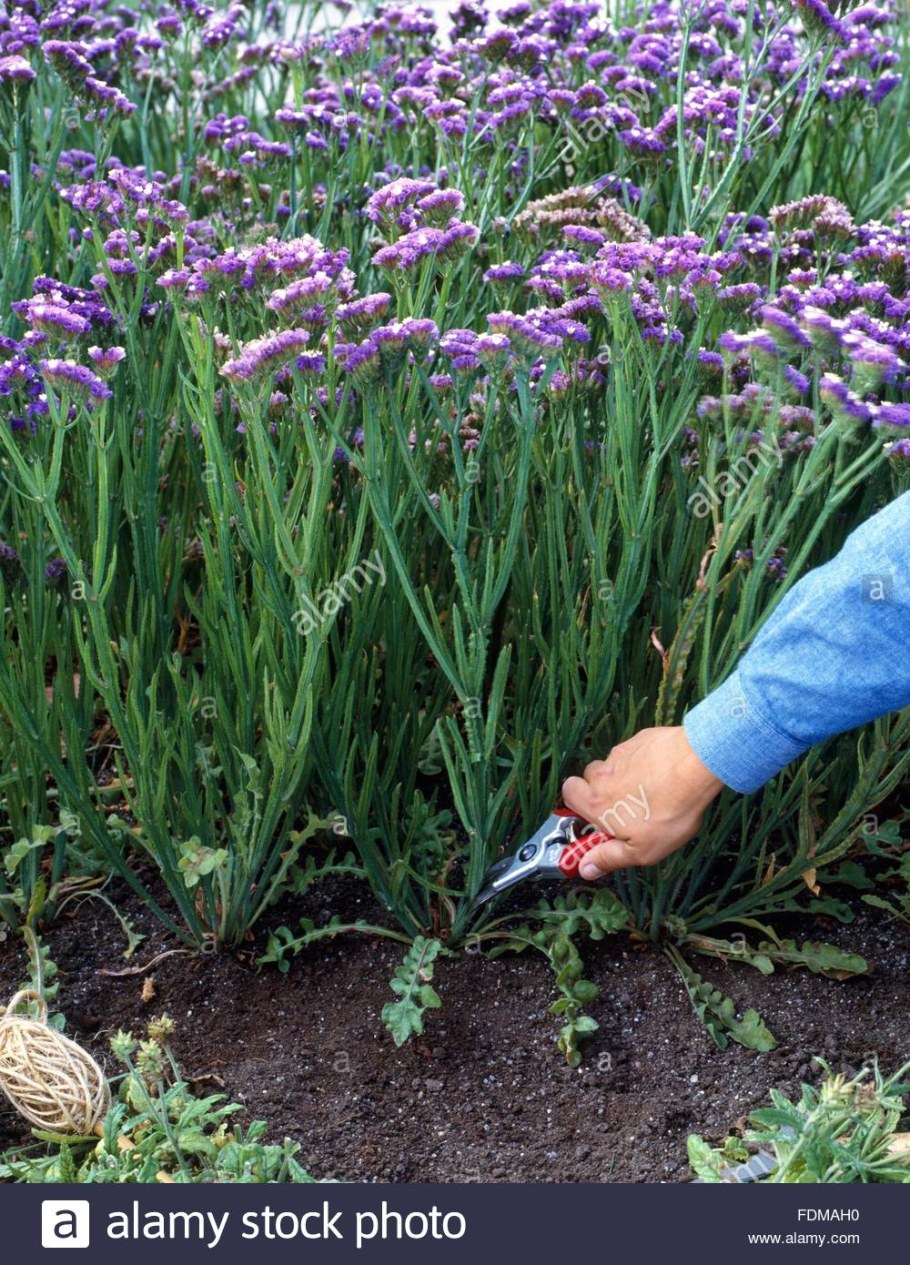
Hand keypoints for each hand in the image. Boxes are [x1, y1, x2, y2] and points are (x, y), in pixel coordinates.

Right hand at [561, 726, 724, 878]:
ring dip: (624, 776)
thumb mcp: (642, 850)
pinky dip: (643, 763)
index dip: (577, 804)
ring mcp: (621, 754)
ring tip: (650, 791)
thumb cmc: (669, 811)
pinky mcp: (640, 739)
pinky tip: (663, 774)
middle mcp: (602, 775)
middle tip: (625, 807)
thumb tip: (585, 869)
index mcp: (597, 803)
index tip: (596, 817)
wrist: (695, 767)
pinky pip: (635, 753)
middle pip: (590, 778)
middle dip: (602, 790)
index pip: (568, 794)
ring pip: (613, 765)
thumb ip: (609, 858)